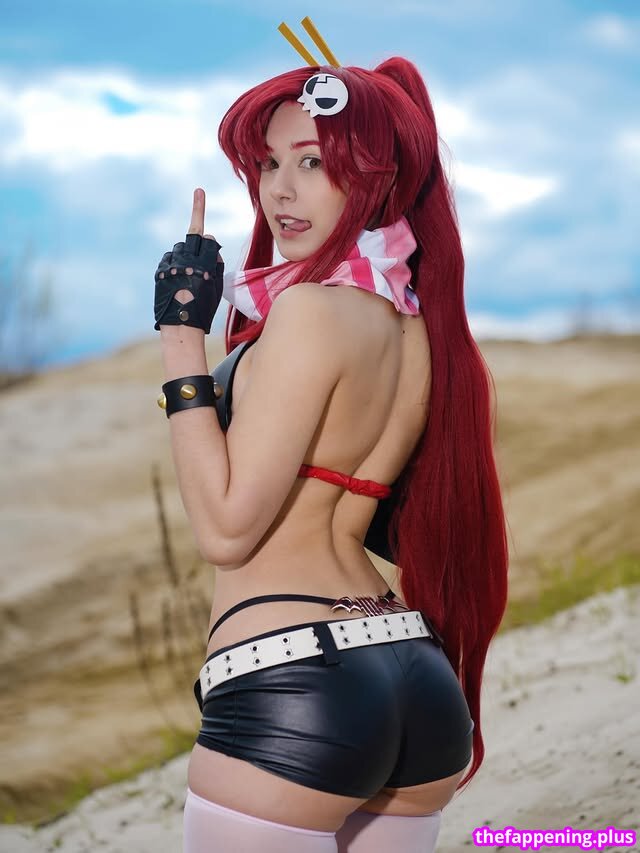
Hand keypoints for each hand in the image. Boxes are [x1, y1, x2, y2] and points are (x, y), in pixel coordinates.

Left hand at [154, 188, 223, 333]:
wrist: (181, 326)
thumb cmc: (204, 308)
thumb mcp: (217, 286)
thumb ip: (215, 262)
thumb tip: (209, 242)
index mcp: (204, 265)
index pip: (206, 237)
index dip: (208, 235)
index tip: (200, 200)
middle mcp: (186, 262)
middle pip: (192, 235)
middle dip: (197, 217)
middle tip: (199, 193)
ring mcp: (170, 266)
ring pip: (178, 248)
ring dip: (184, 253)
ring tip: (187, 272)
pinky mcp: (159, 272)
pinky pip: (167, 259)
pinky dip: (172, 263)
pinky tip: (176, 277)